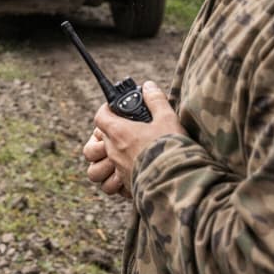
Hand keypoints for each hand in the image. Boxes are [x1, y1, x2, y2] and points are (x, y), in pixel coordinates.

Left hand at [89, 81, 183, 197]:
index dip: (106, 110)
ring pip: (95, 171)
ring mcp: (118, 171)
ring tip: (118, 159)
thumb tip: (148, 86)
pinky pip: (113, 186)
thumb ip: (156, 101)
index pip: (100, 117)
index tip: (114, 109)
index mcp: (119, 133)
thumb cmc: (171, 147)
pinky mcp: (127, 187)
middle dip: (103, 138)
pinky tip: (130, 175)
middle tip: (120, 134)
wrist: (179, 180)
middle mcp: (114, 153)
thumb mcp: (167, 118)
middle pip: (94, 144)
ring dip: (103, 165)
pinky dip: (117, 182)